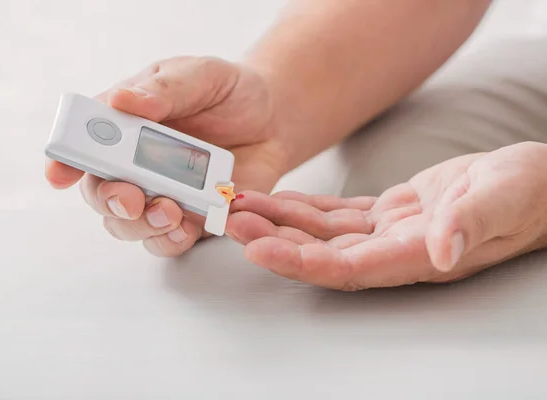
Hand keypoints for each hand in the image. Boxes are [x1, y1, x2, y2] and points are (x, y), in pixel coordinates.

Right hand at [45, 56, 287, 256]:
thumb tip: (123, 100)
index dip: (65, 162)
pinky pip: (173, 240)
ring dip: (142, 226)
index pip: (84, 147)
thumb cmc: (228, 92)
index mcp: (125, 126)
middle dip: (110, 201)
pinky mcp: (192, 219)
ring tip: (169, 212)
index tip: (59, 173)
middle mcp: (135, 166)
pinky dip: (177, 238)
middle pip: (102, 196)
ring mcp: (162, 196)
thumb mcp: (201, 75)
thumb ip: (168, 89)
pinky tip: (191, 225)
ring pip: (131, 227)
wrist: (273, 119)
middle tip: (130, 197)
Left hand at [226, 142, 546, 289]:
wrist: (536, 182)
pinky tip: (278, 200)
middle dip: (275, 241)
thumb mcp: (506, 197)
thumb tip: (440, 250)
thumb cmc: (528, 191)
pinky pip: (336, 214)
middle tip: (233, 225)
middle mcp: (395, 250)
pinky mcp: (388, 213)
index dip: (301, 262)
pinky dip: (304, 207)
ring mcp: (388, 233)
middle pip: (323, 254)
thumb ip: (471, 223)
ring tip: (243, 207)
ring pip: (322, 233)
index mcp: (419, 255)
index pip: (349, 268)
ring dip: (281, 222)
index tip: (259, 250)